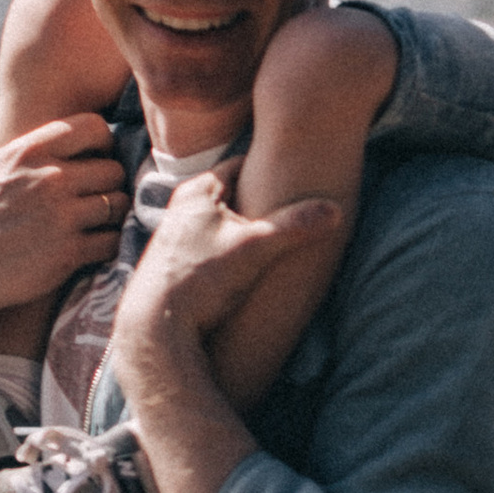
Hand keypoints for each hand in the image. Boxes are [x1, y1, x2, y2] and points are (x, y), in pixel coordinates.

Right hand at [0, 114, 132, 335]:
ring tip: (99, 222)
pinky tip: (94, 246)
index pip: (92, 127)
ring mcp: (63, 216)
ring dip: (113, 215)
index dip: (101, 141)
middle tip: (98, 196)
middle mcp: (51, 179)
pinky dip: (107, 244)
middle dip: (109, 183)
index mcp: (28, 151)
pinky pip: (112, 241)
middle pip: (113, 169)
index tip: (94, 157)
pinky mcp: (69, 252)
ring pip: (119, 205)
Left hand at [111, 168, 341, 355]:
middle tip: (295, 207)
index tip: (297, 174)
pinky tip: (250, 267)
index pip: (242, 164)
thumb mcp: (255, 248)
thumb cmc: (200, 280)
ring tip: (276, 240)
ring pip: (224, 223)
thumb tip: (336, 210)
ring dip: (248, 229)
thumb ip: (295, 226)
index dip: (270, 168)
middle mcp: (183, 208)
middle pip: (234, 195)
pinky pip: (216, 246)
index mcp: (198, 191)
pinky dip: (235, 250)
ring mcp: (179, 237)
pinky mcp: (180, 264)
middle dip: (262, 201)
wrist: (157, 328)